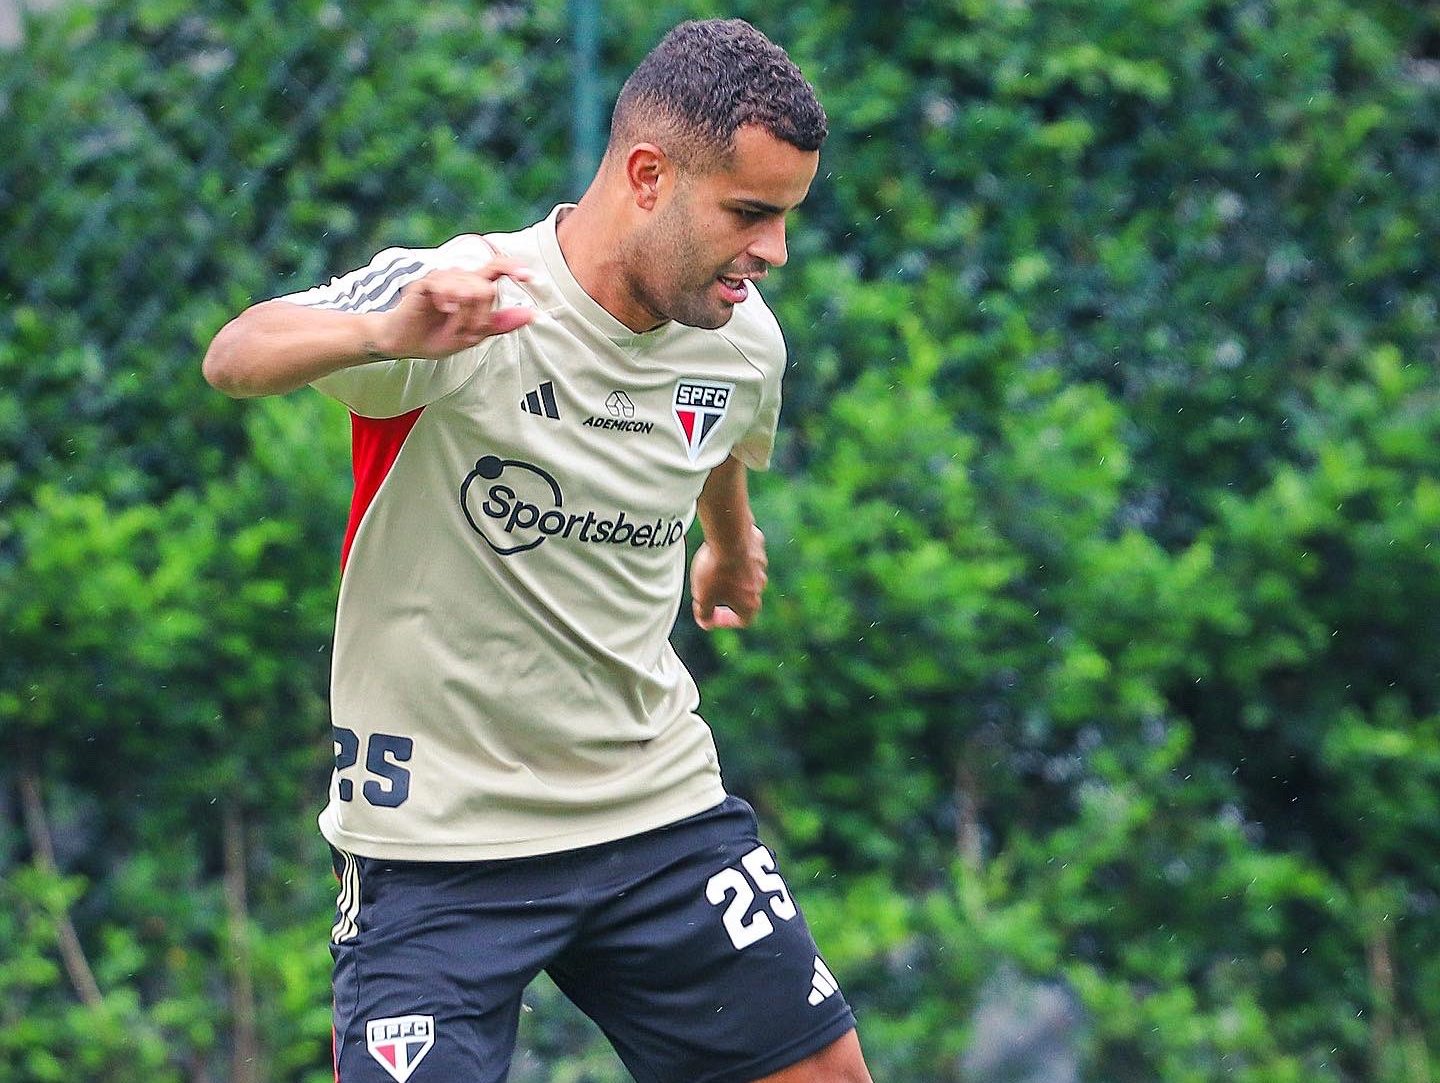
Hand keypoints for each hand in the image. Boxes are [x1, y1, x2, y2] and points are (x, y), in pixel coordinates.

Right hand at [374, 258, 535, 358]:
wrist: (404, 343)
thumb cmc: (435, 336)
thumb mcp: (473, 335)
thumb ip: (500, 323)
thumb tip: (532, 314)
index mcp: (473, 287)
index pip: (497, 267)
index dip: (514, 268)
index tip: (530, 277)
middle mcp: (460, 278)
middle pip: (486, 289)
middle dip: (480, 318)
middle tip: (467, 333)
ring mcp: (442, 279)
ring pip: (469, 291)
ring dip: (463, 317)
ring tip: (451, 327)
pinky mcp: (425, 283)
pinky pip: (446, 287)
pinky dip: (449, 303)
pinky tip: (444, 310)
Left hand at [690, 525, 766, 629]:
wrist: (728, 536)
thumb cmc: (716, 571)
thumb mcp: (703, 598)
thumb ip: (705, 614)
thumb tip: (706, 622)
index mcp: (750, 604)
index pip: (742, 620)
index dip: (726, 621)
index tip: (712, 615)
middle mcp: (760, 586)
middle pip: (745, 597)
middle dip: (728, 595)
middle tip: (710, 589)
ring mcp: (761, 565)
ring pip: (745, 574)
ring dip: (731, 574)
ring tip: (712, 567)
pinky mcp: (757, 547)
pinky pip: (745, 555)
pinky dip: (733, 555)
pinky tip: (719, 549)